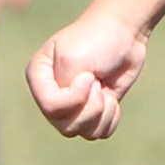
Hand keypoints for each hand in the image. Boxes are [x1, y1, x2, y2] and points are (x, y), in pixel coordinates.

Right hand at [27, 9, 149, 140]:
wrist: (125, 32)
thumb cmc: (97, 39)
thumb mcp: (74, 60)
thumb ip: (65, 90)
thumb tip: (77, 111)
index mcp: (38, 77)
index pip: (51, 108)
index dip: (75, 98)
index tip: (88, 76)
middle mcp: (52, 94)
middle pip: (66, 126)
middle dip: (91, 107)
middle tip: (98, 82)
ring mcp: (72, 105)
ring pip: (83, 132)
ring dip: (102, 113)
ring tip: (104, 89)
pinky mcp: (93, 111)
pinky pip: (99, 133)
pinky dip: (110, 117)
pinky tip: (111, 96)